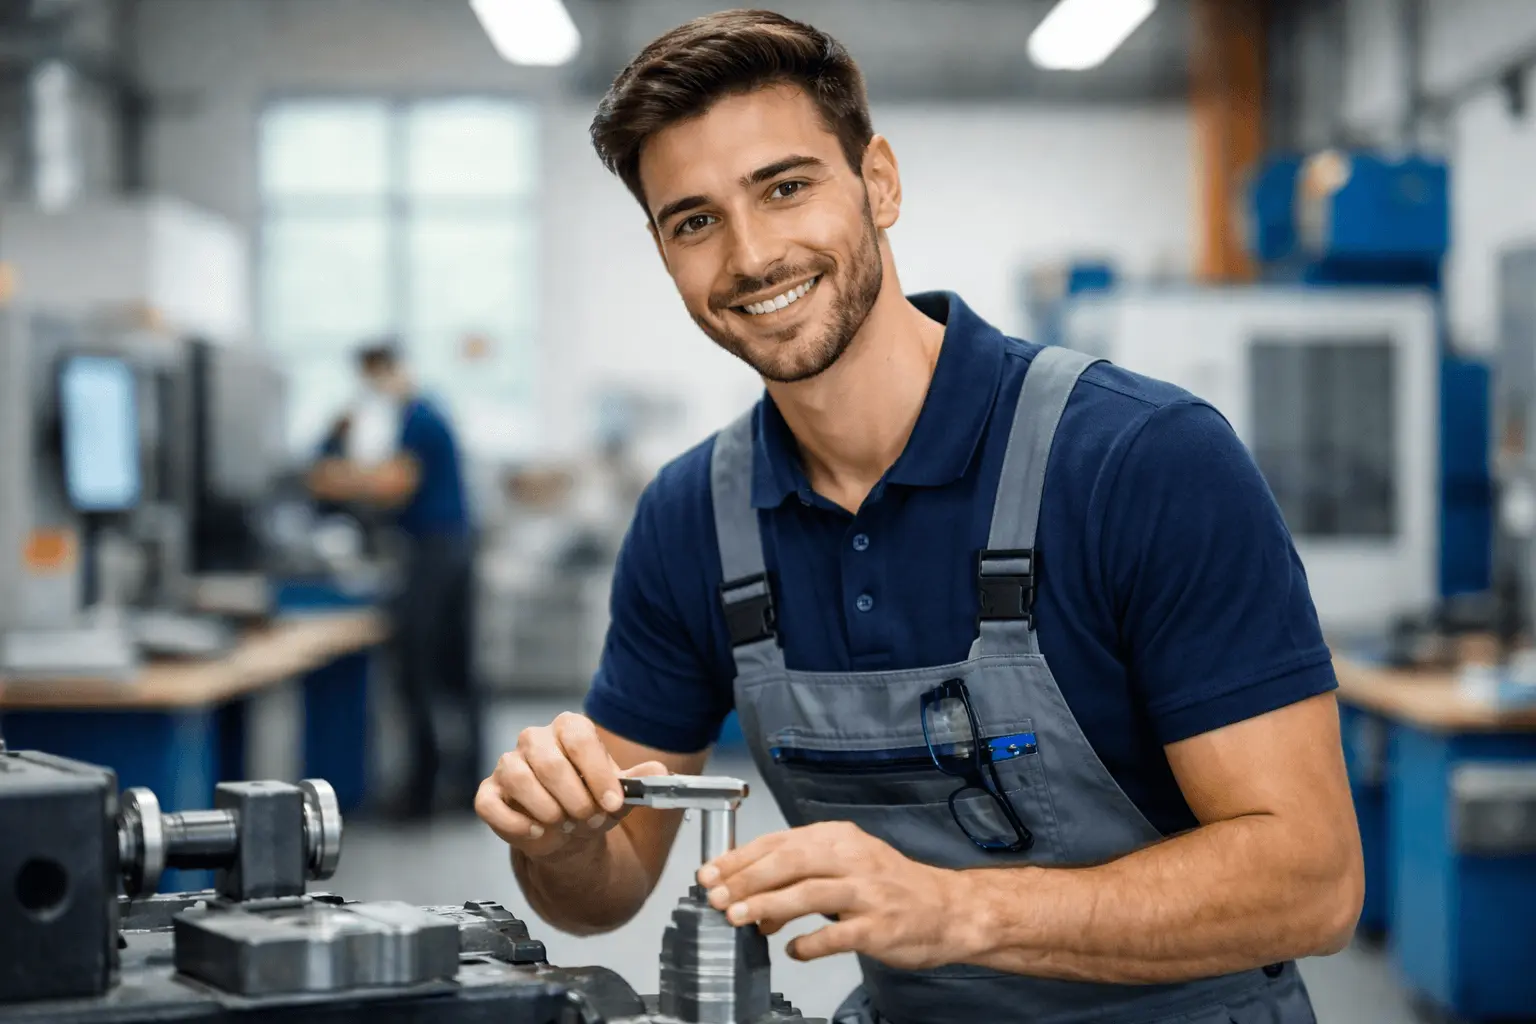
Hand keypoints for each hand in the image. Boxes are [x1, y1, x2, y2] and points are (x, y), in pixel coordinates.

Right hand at [475, 711, 667, 859]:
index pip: (579, 738)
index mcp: (569, 729)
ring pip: (518, 778)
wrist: (568, 834)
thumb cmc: (591, 803)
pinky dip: (515, 823)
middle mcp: (535, 740)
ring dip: (547, 810)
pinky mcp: (490, 793)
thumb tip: (659, 771)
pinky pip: (490, 804)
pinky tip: (537, 833)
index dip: (597, 773)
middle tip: (589, 819)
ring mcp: (508, 765)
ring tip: (565, 825)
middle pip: (549, 761)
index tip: (612, 803)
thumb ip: (638, 781)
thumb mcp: (619, 793)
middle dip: (574, 798)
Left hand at [696, 820, 974, 970]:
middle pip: (789, 861)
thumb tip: (751, 899)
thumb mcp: (846, 864)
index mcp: (839, 838)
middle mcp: (853, 858)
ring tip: (739, 919)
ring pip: (809, 893)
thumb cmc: (891, 887)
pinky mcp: (879, 926)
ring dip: (768, 906)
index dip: (740, 858)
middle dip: (747, 879)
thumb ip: (800, 875)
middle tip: (717, 898)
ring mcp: (868, 893)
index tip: (710, 873)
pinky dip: (809, 943)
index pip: (780, 842)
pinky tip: (793, 950)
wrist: (949, 909)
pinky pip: (837, 935)